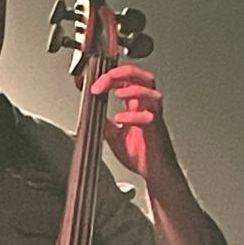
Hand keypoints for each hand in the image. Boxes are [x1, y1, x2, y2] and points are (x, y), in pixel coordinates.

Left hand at [91, 65, 177, 180]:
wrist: (155, 171)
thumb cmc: (141, 153)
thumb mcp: (113, 134)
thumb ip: (104, 121)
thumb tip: (88, 113)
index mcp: (137, 104)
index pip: (126, 79)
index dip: (110, 76)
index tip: (93, 84)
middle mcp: (147, 107)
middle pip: (142, 76)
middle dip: (123, 72)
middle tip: (106, 79)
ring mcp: (153, 117)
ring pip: (151, 92)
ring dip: (133, 89)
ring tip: (117, 92)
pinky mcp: (155, 131)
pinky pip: (148, 117)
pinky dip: (133, 115)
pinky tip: (120, 119)